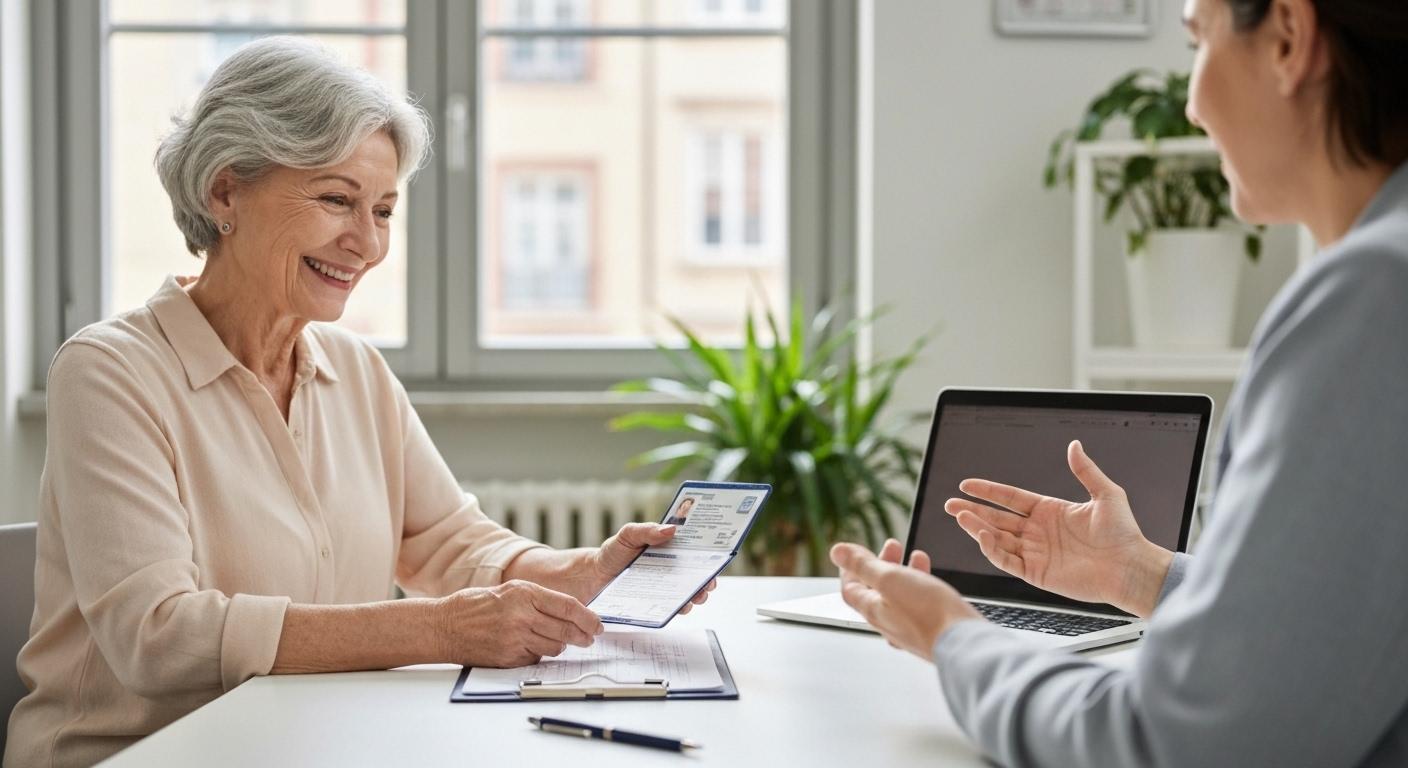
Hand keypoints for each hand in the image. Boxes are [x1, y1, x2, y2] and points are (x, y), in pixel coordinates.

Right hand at [433, 580, 603, 667]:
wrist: (444, 626)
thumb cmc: (476, 605)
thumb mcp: (510, 590)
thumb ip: (539, 599)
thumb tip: (571, 612)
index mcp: (524, 594)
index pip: (568, 607)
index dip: (588, 618)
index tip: (598, 624)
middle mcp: (521, 616)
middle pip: (566, 631)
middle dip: (583, 636)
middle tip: (590, 638)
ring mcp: (514, 639)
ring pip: (554, 648)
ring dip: (560, 646)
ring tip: (558, 640)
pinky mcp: (508, 658)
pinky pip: (535, 658)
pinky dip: (538, 654)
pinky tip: (532, 646)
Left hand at [589, 523, 716, 614]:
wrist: (592, 577)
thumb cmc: (612, 553)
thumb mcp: (628, 535)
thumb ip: (647, 530)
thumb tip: (672, 529)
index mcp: (669, 551)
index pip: (695, 554)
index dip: (709, 557)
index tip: (716, 561)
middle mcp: (671, 571)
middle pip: (697, 577)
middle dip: (707, 581)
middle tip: (707, 584)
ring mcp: (664, 589)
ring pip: (689, 595)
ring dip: (696, 597)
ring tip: (694, 598)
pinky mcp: (655, 605)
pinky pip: (671, 609)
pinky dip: (678, 609)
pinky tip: (678, 608)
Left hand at [830, 539, 981, 659]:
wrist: (963, 642)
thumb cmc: (928, 613)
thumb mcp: (890, 579)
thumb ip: (863, 566)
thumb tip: (837, 552)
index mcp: (873, 610)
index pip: (850, 588)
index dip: (850, 567)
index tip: (857, 550)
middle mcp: (888, 622)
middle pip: (875, 590)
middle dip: (881, 564)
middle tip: (893, 545)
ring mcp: (909, 629)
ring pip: (899, 595)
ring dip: (904, 571)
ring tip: (917, 555)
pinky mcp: (930, 630)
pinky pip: (919, 604)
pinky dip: (921, 584)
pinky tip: (932, 578)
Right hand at [943, 440, 1172, 617]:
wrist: (1131, 568)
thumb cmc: (1124, 533)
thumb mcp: (1107, 494)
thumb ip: (1086, 471)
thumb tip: (1074, 445)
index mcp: (1049, 510)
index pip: (1010, 498)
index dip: (988, 491)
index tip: (966, 484)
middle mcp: (1038, 531)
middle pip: (997, 518)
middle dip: (972, 511)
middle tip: (950, 504)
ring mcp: (1036, 553)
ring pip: (997, 539)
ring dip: (977, 528)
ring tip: (960, 517)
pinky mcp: (1037, 574)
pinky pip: (1007, 561)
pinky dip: (992, 551)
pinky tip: (982, 537)